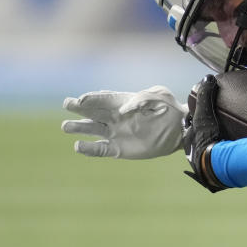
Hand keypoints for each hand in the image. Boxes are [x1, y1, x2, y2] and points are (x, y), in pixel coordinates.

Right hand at [62, 86, 187, 159]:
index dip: (91, 98)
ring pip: (92, 130)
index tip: (80, 99)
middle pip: (92, 112)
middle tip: (67, 104)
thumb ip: (140, 99)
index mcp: (123, 102)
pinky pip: (100, 149)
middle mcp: (116, 117)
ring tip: (66, 126)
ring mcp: (117, 133)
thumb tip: (124, 109)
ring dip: (79, 128)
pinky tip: (78, 146)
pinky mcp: (119, 149)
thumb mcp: (158, 96)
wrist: (181, 129)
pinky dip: (89, 149)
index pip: (103, 99)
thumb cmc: (169, 108)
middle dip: (79, 108)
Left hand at [182, 75, 226, 191]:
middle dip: (199, 133)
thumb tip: (207, 77)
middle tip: (209, 128)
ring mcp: (203, 165)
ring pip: (204, 153)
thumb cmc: (206, 140)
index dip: (192, 117)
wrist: (215, 168)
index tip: (197, 112)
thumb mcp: (204, 115)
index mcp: (189, 138)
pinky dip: (224, 161)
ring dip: (211, 148)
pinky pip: (219, 165)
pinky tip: (233, 160)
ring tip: (223, 144)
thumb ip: (205, 96)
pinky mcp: (215, 175)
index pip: (188, 124)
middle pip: (194, 139)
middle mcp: (193, 152)